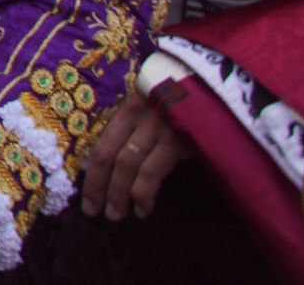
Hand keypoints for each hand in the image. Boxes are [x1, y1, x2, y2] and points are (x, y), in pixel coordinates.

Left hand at [80, 82, 190, 220]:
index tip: (85, 196)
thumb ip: (138, 131)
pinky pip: (151, 171)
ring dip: (118, 194)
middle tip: (94, 212)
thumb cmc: (186, 102)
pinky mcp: (176, 140)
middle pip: (108, 155)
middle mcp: (137, 115)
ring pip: (126, 164)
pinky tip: (143, 208)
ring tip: (116, 215)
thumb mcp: (156, 110)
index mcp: (128, 108)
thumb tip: (117, 168)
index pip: (100, 144)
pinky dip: (143, 193)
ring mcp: (156, 126)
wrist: (218, 88)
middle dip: (98, 187)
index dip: (90, 173)